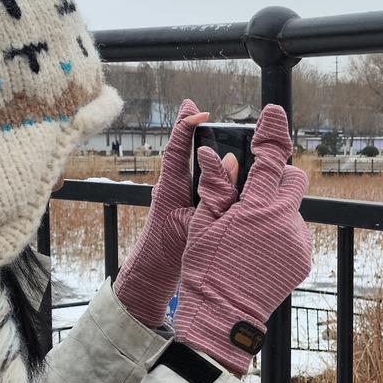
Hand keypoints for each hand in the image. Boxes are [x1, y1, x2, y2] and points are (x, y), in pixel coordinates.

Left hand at [113, 100, 213, 327]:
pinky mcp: (181, 206)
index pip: (178, 149)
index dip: (186, 127)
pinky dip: (205, 168)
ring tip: (205, 124)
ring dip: (196, 145)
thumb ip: (215, 194)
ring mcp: (175, 196)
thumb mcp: (195, 222)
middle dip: (187, 128)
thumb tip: (231, 164)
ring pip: (187, 165)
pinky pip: (194, 180)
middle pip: (180, 151)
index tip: (200, 113)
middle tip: (194, 106)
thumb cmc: (168, 253)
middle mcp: (170, 186)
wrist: (151, 276)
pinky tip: (221, 166)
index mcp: (170, 187)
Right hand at [174, 104, 312, 373]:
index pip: (271, 159)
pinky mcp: (303, 258)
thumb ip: (216, 188)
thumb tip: (217, 156)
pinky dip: (279, 232)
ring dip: (274, 208)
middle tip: (252, 189)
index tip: (273, 113)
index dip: (272, 132)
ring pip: (292, 207)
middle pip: (293, 179)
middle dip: (276, 177)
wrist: (225, 317)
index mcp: (259, 208)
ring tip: (248, 231)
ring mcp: (298, 241)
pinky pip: (293, 232)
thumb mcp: (205, 225)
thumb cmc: (207, 269)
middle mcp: (286, 221)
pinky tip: (257, 248)